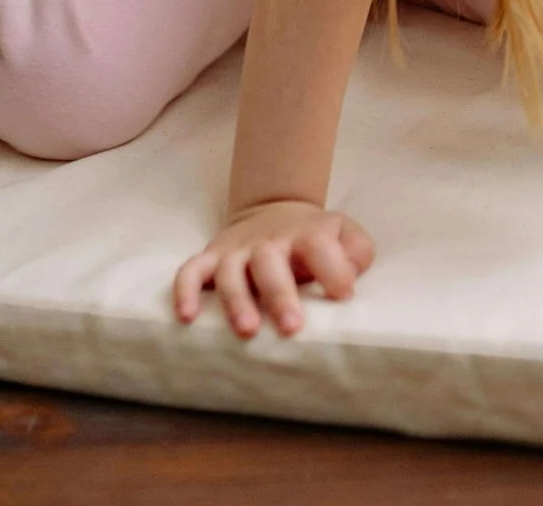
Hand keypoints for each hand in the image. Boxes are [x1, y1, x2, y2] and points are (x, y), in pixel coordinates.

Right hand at [173, 199, 376, 338]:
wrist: (274, 211)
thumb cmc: (315, 237)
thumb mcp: (345, 234)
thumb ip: (357, 252)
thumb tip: (350, 277)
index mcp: (306, 235)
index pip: (320, 247)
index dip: (333, 269)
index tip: (343, 295)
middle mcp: (269, 241)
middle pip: (270, 263)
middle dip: (280, 296)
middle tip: (291, 328)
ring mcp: (237, 250)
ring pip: (231, 271)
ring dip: (237, 300)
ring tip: (247, 330)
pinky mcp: (212, 258)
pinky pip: (191, 271)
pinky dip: (185, 290)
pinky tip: (187, 317)